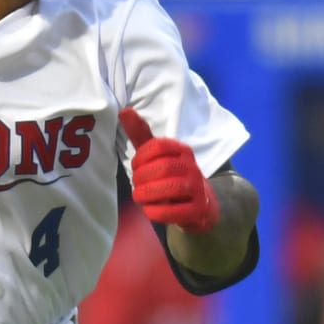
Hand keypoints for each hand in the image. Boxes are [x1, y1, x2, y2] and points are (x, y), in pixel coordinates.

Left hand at [120, 108, 218, 233]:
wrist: (200, 206)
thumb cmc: (171, 177)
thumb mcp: (157, 156)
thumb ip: (140, 135)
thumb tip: (124, 111)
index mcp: (181, 151)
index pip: (158, 146)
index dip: (141, 157)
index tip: (136, 166)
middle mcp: (192, 167)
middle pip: (163, 168)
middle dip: (142, 178)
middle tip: (136, 185)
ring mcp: (197, 189)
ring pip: (170, 188)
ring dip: (147, 194)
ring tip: (140, 197)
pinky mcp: (198, 211)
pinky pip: (174, 211)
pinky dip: (156, 212)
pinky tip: (149, 210)